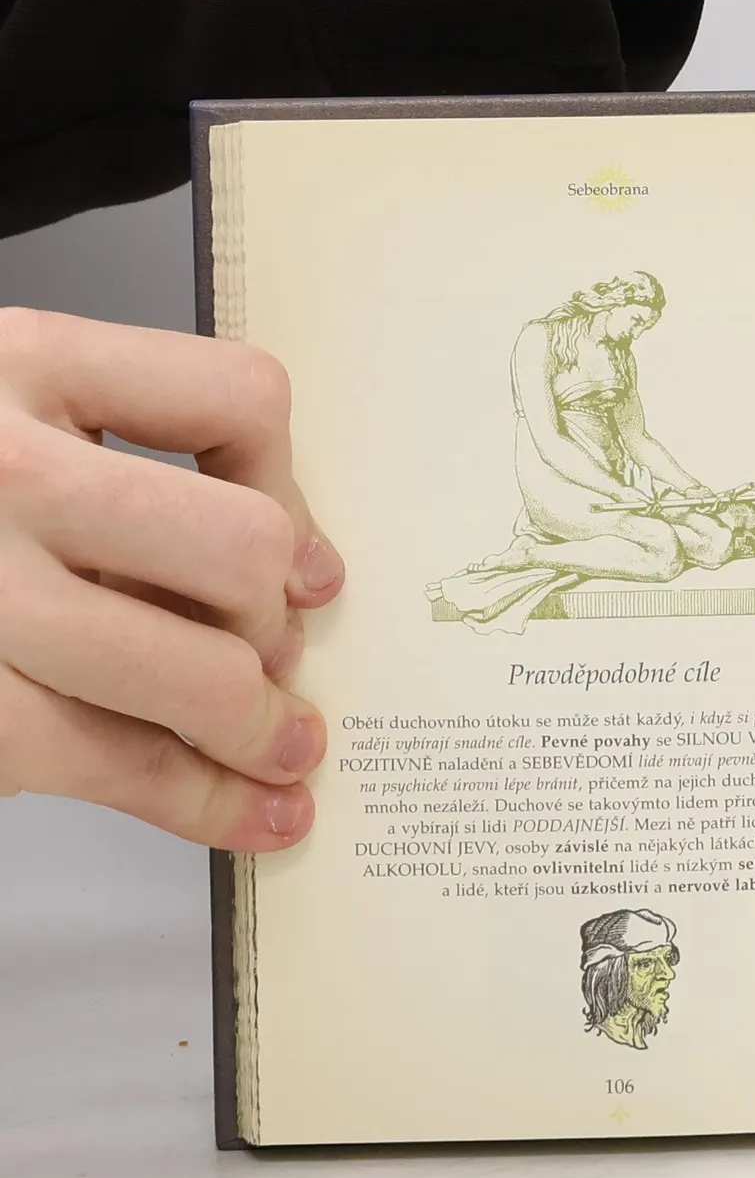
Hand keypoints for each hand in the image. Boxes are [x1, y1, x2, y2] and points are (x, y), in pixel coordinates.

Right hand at [0, 309, 343, 848]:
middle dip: (273, 618)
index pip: (239, 401)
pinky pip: (129, 766)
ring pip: (201, 672)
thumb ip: (125, 463)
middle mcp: (1, 471)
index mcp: (21, 366)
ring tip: (277, 741)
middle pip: (240, 550)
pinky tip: (258, 811)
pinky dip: (211, 803)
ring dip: (259, 723)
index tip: (297, 550)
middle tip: (264, 651)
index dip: (291, 488)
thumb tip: (300, 570)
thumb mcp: (4, 422)